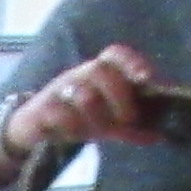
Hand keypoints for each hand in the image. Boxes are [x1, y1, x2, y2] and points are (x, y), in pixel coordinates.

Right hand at [0, 45, 165, 173]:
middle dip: (119, 95)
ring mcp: (59, 91)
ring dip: (97, 115)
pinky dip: (70, 126)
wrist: (32, 127)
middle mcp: (79, 76)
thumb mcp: (106, 122)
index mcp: (97, 73)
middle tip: (127, 119)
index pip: (114, 55)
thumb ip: (130, 127)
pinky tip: (71, 135)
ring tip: (100, 131)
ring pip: (82, 93)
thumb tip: (158, 135)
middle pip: (101, 69)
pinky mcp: (41, 110)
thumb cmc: (76, 118)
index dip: (131, 62)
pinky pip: (58, 113)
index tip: (146, 78)